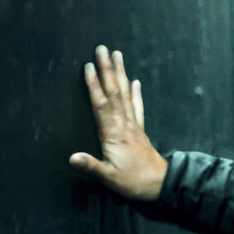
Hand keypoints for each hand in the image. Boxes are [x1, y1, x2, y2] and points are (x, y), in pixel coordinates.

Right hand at [69, 45, 167, 200]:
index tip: (88, 67)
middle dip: (107, 70)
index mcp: (113, 134)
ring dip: (121, 74)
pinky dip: (136, 93)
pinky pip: (138, 107)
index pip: (101, 105)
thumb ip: (91, 166)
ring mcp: (134, 126)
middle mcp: (124, 125)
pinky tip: (136, 81)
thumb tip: (72, 158)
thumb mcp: (109, 178)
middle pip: (114, 92)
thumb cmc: (134, 182)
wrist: (161, 184)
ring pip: (126, 95)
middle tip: (102, 49)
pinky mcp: (140, 130)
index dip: (94, 86)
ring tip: (117, 55)